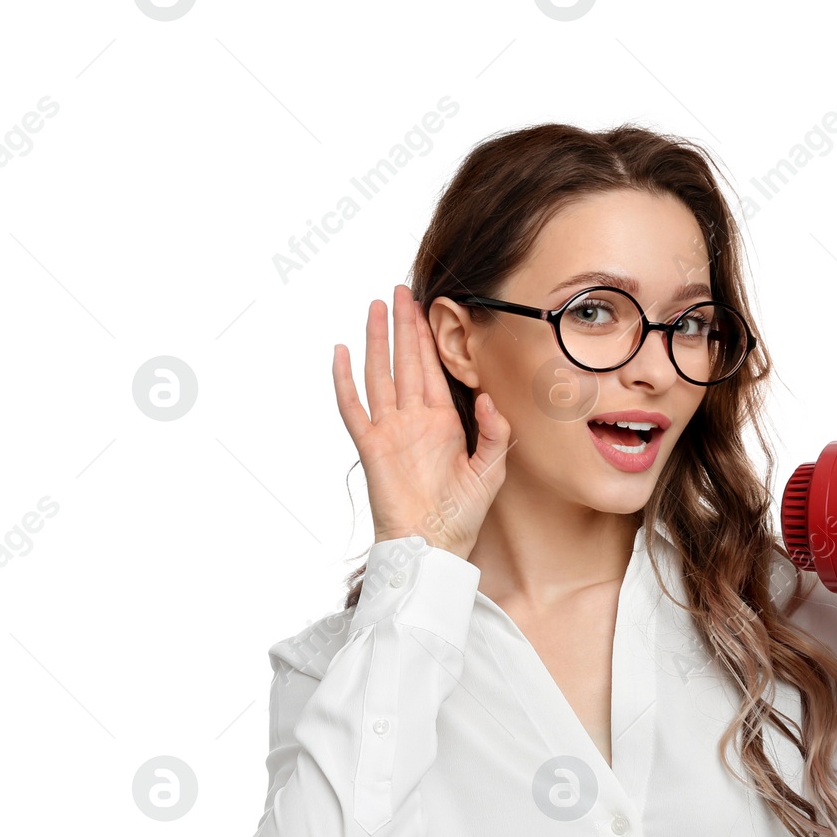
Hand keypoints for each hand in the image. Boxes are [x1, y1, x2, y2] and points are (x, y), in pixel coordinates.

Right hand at [332, 284, 510, 561]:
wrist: (434, 544)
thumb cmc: (462, 514)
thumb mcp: (490, 471)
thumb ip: (495, 433)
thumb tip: (486, 396)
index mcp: (443, 422)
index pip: (433, 370)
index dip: (430, 339)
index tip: (429, 307)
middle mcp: (414, 420)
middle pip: (405, 362)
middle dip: (404, 326)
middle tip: (400, 291)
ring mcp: (390, 430)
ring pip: (380, 374)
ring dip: (378, 341)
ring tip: (376, 308)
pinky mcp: (371, 446)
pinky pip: (354, 407)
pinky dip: (345, 380)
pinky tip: (341, 352)